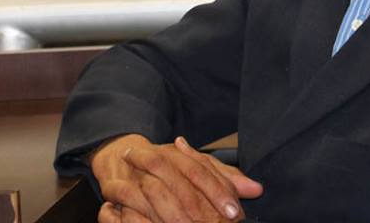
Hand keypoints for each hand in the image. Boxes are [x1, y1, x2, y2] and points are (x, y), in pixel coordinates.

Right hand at [91, 134, 262, 222]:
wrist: (119, 155)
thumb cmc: (164, 165)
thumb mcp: (196, 168)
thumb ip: (224, 179)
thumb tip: (257, 189)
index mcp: (176, 153)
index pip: (201, 171)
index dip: (218, 191)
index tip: (234, 212)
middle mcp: (154, 161)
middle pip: (178, 182)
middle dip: (198, 208)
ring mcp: (131, 176)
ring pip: (152, 193)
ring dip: (170, 215)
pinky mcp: (112, 193)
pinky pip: (124, 209)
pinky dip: (140, 221)